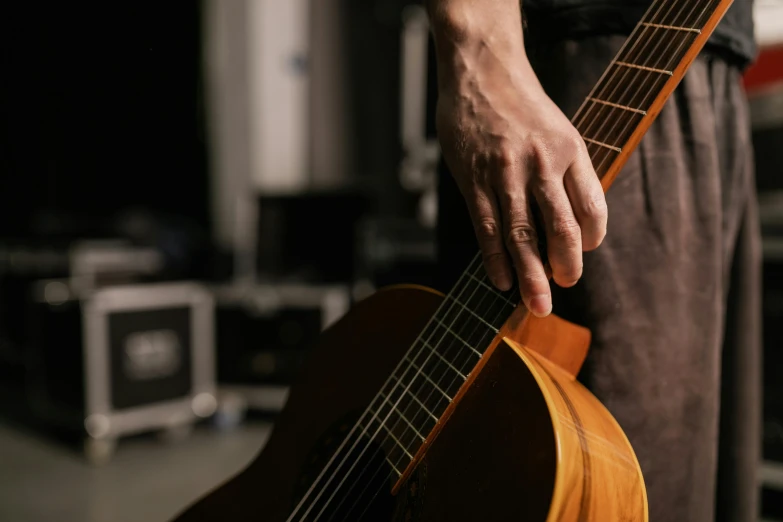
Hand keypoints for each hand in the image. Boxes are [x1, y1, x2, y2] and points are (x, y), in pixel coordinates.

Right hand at [429, 2, 606, 316]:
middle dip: (565, 267)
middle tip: (565, 289)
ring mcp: (505, 173)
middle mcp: (542, 163)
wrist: (481, 71)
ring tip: (536, 304)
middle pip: (560, 228)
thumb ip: (569, 171)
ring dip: (531, 275)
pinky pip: (487, 227)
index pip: (592, 207)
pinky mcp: (474, 179)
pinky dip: (495, 259)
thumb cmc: (521, 103)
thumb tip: (576, 219)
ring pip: (522, 235)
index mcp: (570, 150)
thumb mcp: (559, 128)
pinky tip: (500, 280)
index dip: (592, 237)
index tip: (583, 253)